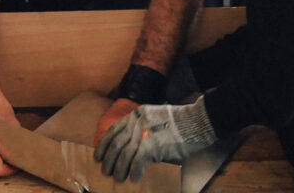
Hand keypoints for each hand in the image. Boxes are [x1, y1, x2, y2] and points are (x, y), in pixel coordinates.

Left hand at [95, 95, 215, 182]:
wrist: (195, 121)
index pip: (113, 130)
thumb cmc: (179, 122)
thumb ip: (142, 126)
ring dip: (119, 169)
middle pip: (116, 144)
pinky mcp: (152, 146)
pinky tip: (133, 178)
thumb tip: (132, 145)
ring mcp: (143, 134)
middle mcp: (136, 123)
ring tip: (118, 178)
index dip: (104, 145)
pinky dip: (134, 172)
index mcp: (136, 115)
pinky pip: (137, 163)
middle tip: (105, 170)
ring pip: (124, 155)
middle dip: (108, 159)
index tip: (98, 155)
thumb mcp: (155, 116)